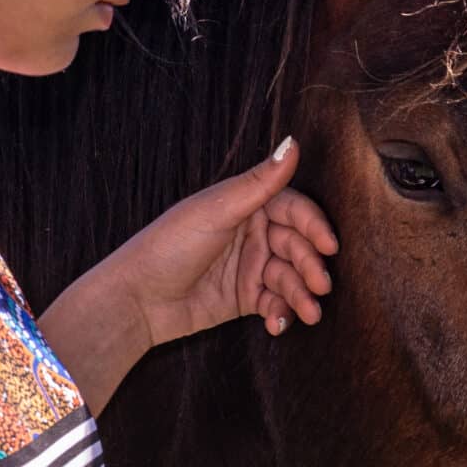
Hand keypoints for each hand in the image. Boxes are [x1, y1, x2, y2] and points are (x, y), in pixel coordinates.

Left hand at [114, 136, 339, 344]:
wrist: (137, 298)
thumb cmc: (169, 245)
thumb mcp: (216, 210)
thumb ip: (260, 182)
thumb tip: (292, 142)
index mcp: (246, 205)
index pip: (294, 209)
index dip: (314, 226)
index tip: (329, 245)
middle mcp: (252, 234)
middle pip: (297, 246)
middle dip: (311, 266)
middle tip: (320, 286)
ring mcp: (250, 267)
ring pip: (290, 278)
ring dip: (302, 295)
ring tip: (308, 313)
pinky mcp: (246, 298)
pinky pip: (275, 303)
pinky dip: (282, 314)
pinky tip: (277, 325)